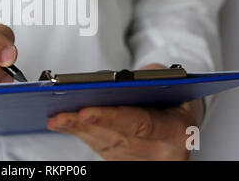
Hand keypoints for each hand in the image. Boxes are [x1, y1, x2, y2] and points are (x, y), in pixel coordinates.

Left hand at [47, 64, 204, 160]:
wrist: (182, 123)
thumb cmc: (176, 96)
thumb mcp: (174, 81)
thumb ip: (150, 76)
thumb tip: (115, 80)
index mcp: (176, 130)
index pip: (141, 124)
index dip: (112, 118)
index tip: (86, 111)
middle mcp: (160, 150)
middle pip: (117, 138)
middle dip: (86, 125)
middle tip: (61, 115)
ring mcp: (142, 159)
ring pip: (105, 146)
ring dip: (78, 130)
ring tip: (56, 117)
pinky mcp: (126, 161)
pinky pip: (101, 148)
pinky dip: (82, 134)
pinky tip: (64, 124)